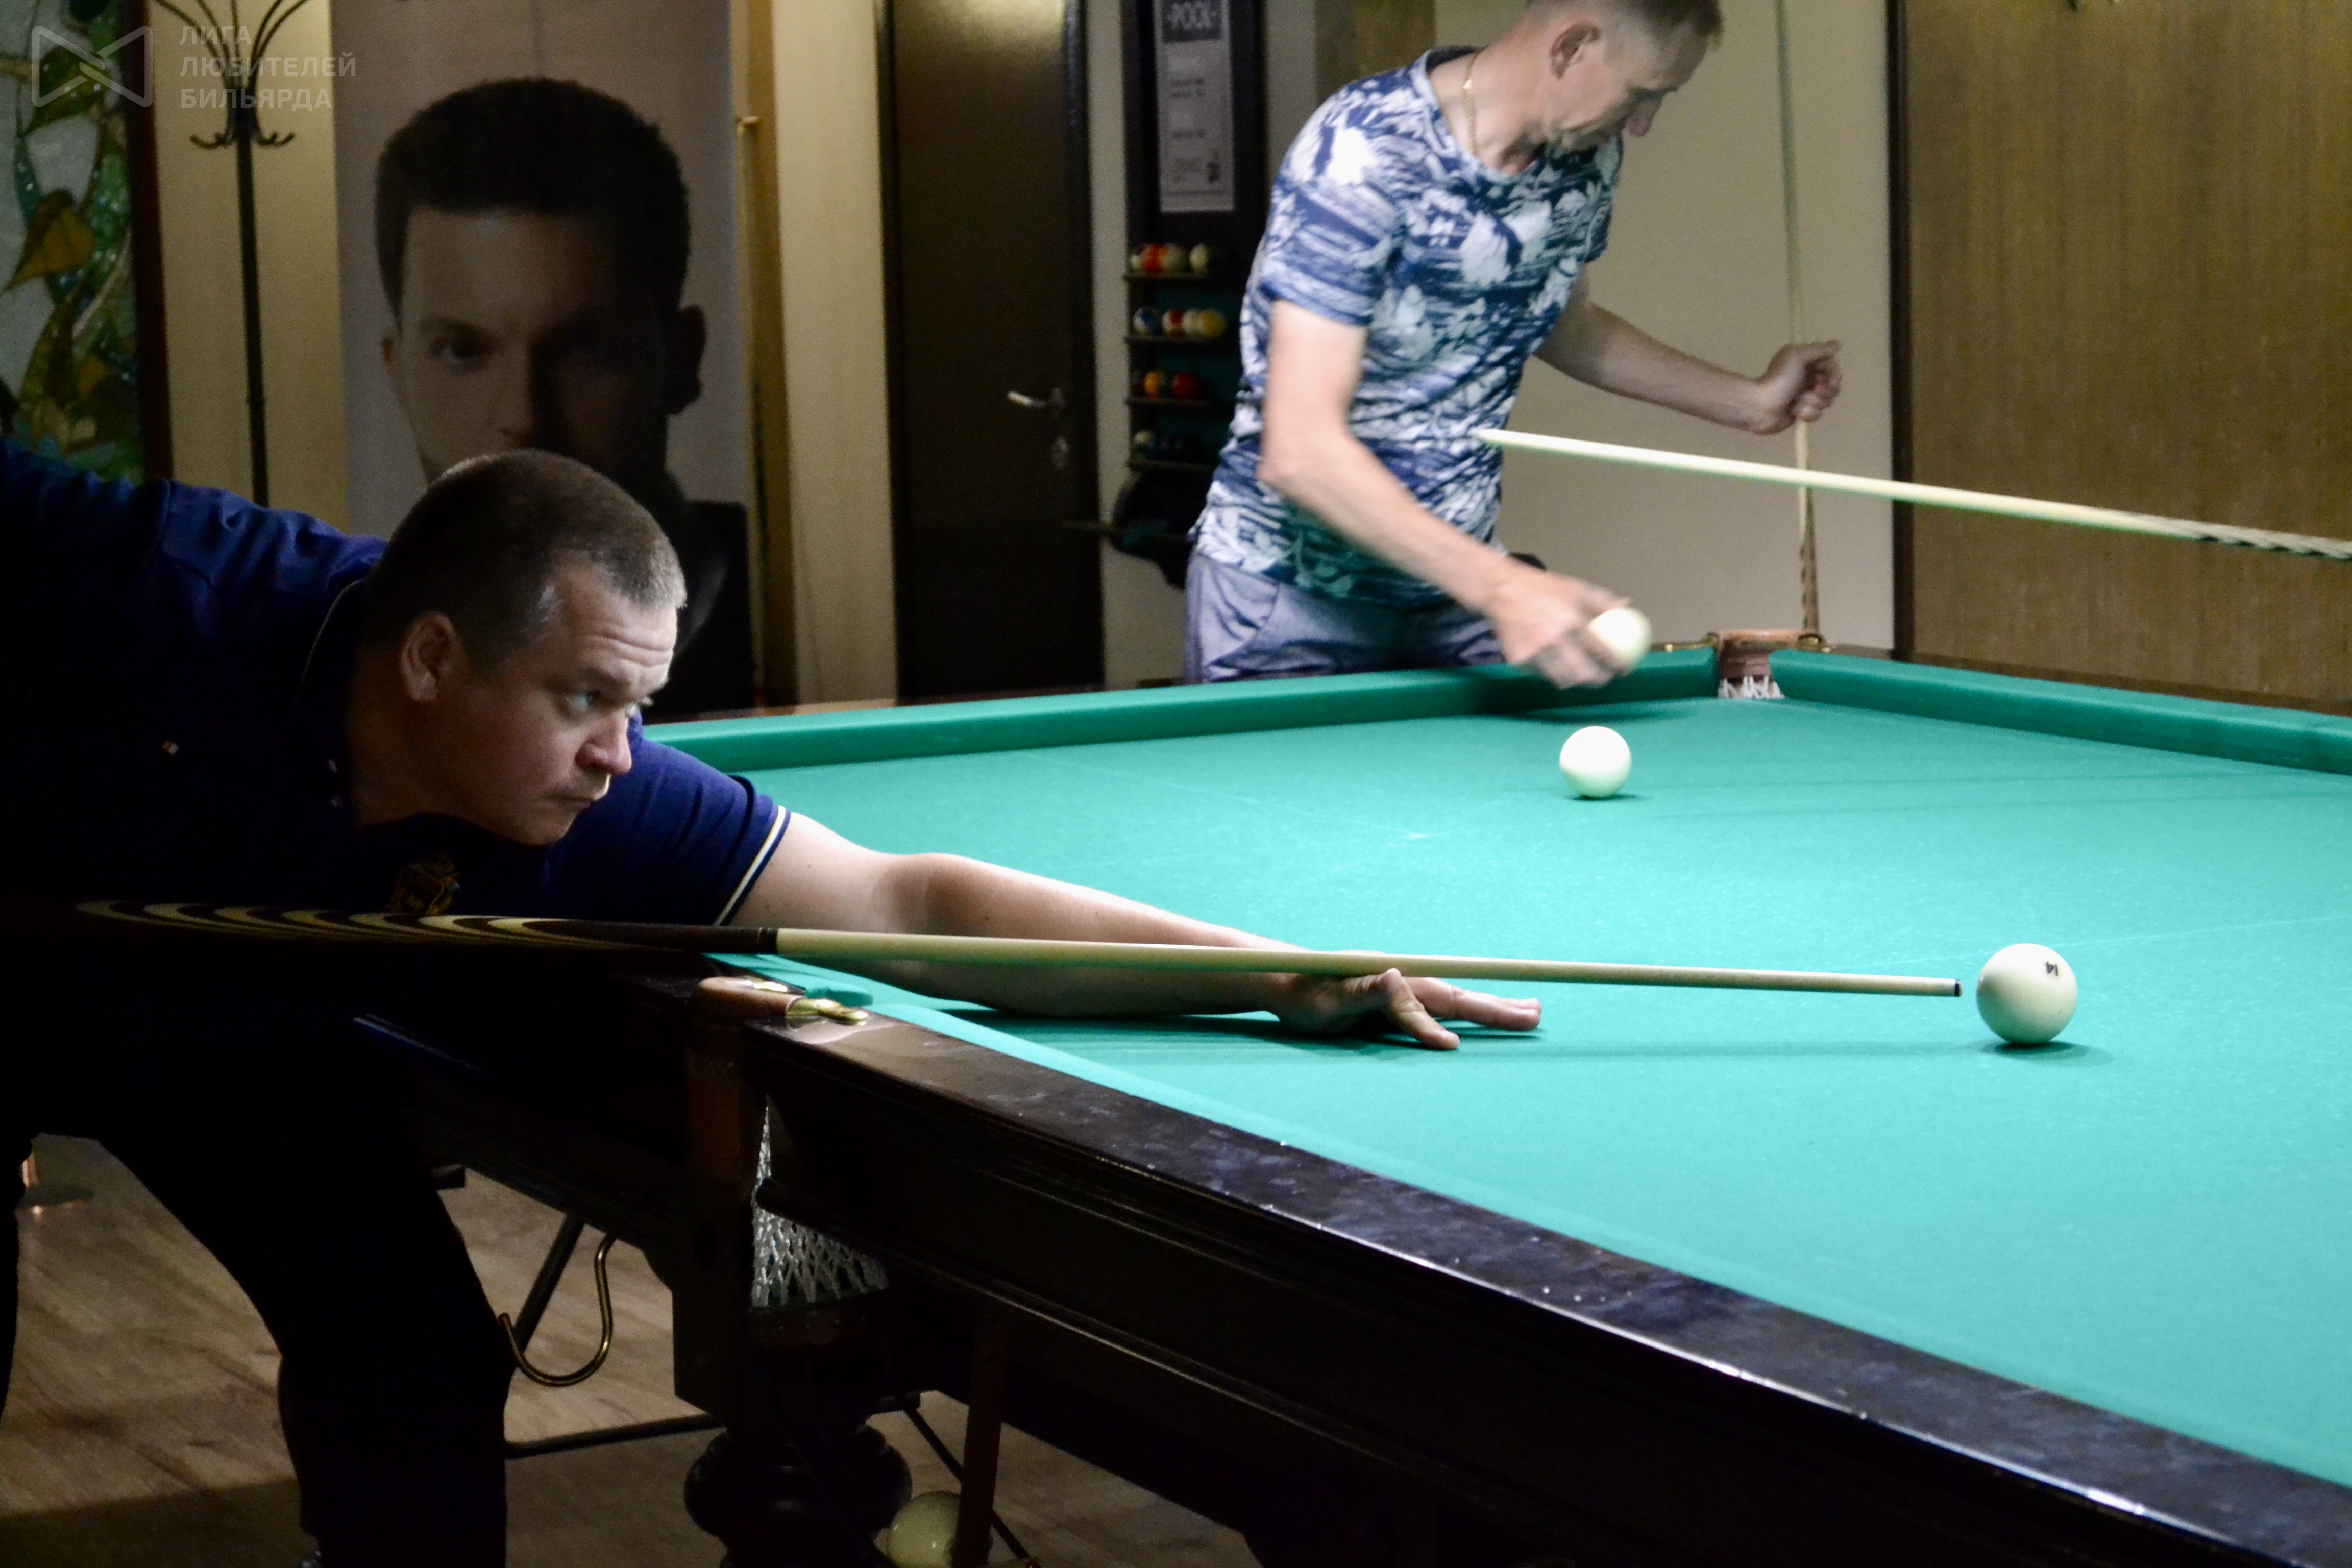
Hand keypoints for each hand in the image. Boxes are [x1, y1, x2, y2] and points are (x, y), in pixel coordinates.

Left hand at [1271, 969, 1541, 1050]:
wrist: (1285, 982)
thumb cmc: (1304, 993)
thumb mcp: (1330, 997)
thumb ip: (1365, 989)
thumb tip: (1396, 975)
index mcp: (1391, 979)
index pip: (1424, 1004)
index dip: (1437, 1027)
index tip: (1455, 1049)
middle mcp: (1405, 979)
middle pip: (1457, 996)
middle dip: (1497, 1008)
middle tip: (1537, 1014)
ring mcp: (1404, 989)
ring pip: (1457, 1001)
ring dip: (1492, 1007)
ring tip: (1528, 1010)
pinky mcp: (1399, 1000)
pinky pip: (1444, 1009)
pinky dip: (1469, 1013)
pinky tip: (1484, 1018)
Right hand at [1478, 560, 1628, 687]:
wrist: (1503, 591)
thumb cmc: (1544, 589)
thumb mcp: (1576, 588)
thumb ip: (1603, 600)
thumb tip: (1629, 607)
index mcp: (1573, 621)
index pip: (1602, 652)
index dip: (1616, 665)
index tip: (1623, 669)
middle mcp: (1554, 640)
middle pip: (1583, 675)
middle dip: (1598, 682)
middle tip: (1604, 679)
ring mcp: (1535, 652)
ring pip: (1562, 680)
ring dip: (1575, 681)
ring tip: (1581, 675)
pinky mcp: (1519, 659)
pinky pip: (1541, 674)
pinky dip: (1551, 672)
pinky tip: (1555, 665)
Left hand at [1743, 341, 1841, 433]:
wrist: (1761, 407)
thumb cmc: (1779, 379)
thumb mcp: (1798, 357)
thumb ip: (1819, 350)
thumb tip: (1838, 344)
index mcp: (1806, 362)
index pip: (1831, 366)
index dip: (1834, 374)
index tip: (1831, 381)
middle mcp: (1807, 378)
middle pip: (1832, 385)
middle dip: (1825, 390)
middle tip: (1814, 390)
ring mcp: (1805, 396)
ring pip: (1826, 401)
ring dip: (1812, 401)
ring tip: (1797, 401)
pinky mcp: (1801, 412)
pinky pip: (1816, 414)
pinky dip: (1806, 413)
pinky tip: (1794, 412)